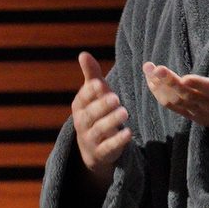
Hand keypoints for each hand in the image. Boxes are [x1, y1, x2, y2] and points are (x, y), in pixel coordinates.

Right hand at [71, 51, 132, 190]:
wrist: (92, 148)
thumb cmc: (96, 113)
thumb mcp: (94, 95)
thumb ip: (91, 75)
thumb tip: (83, 53)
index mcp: (79, 106)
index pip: (83, 97)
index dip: (91, 91)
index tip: (100, 84)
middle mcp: (82, 122)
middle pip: (91, 114)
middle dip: (102, 106)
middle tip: (115, 98)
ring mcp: (90, 139)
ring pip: (100, 130)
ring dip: (112, 121)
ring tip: (125, 113)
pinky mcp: (101, 153)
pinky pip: (109, 147)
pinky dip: (118, 141)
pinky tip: (129, 133)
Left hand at [143, 36, 208, 146]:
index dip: (197, 85)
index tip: (185, 77)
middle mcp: (208, 104)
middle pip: (186, 94)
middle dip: (169, 81)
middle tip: (154, 67)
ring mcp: (197, 111)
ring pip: (174, 100)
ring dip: (158, 85)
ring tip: (147, 68)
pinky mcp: (190, 114)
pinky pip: (171, 105)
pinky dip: (158, 93)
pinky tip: (149, 79)